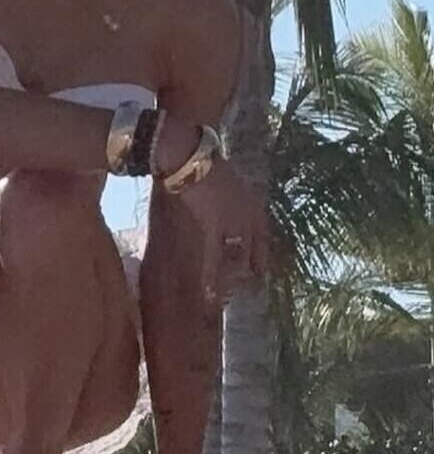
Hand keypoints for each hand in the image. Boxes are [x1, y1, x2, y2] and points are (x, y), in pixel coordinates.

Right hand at [152, 121, 267, 305]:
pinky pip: (215, 257)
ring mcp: (236, 219)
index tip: (261, 270)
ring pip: (239, 256)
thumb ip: (226, 197)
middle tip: (251, 288)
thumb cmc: (201, 163)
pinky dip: (212, 277)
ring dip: (233, 278)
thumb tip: (219, 206)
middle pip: (255, 249)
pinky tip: (210, 294)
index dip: (262, 254)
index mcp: (252, 200)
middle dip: (253, 270)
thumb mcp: (223, 181)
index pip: (263, 235)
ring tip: (228, 298)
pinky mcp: (217, 225)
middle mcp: (250, 212)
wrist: (190, 155)